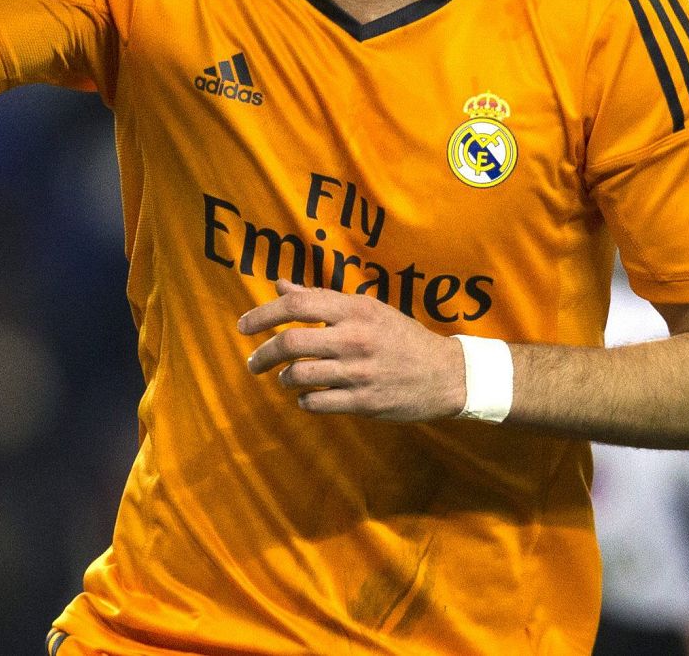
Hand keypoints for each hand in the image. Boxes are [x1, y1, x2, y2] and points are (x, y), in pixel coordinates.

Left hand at [238, 280, 466, 420]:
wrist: (445, 374)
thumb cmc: (401, 337)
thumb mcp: (367, 310)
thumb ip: (322, 299)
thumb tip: (281, 286)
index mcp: (355, 309)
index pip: (298, 304)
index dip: (263, 313)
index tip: (243, 326)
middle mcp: (354, 338)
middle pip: (291, 342)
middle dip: (263, 353)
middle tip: (253, 362)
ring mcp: (359, 372)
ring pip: (299, 375)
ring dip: (284, 378)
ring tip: (285, 378)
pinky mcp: (363, 402)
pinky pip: (316, 403)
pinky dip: (304, 400)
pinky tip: (308, 396)